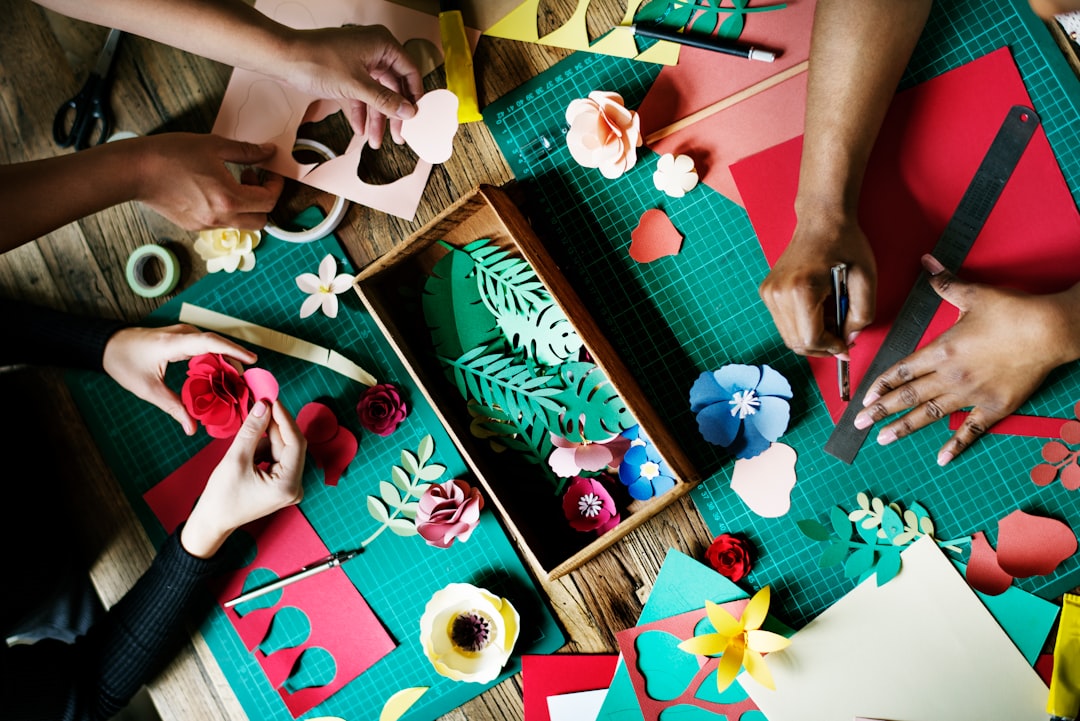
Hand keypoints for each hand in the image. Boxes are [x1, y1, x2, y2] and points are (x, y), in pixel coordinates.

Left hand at [102, 324, 256, 434]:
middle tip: (247, 383)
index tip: (253, 360)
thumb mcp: (148, 389)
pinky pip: (205, 346)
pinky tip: (220, 375)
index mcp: (174, 344)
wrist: (107, 345)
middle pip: (217, 344)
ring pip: (213, 345)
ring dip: (226, 360)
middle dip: (235, 362)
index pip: (211, 343)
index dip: (233, 351)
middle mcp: (182, 333)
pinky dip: (216, 358)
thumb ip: (173, 408)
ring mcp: (183, 333)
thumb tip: (192, 429)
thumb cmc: (124, 363)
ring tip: (237, 382)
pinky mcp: (182, 336)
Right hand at [133, 133, 284, 229]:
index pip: (268, 202)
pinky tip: (213, 189)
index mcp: (229, 200)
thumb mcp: (214, 145)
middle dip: (263, 200)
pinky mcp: (193, 226)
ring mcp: (206, 225)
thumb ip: (246, 151)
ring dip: (246, 206)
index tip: (270, 172)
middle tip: (252, 177)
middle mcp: (220, 218)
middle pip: (261, 221)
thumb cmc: (170, 155)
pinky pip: (222, 224)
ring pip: (242, 224)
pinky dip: (228, 210)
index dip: (275, 186)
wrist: (134, 171)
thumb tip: (268, 151)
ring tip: (230, 181)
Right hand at [181, 400, 305, 557]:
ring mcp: (290, 487)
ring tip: (245, 438)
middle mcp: (295, 487)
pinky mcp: (282, 484)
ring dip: (265, 439)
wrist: (212, 521)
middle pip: (290, 446)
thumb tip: (263, 405)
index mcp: (288, 485)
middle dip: (274, 426)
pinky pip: (277, 458)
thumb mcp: (235, 459)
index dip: (284, 419)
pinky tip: (247, 451)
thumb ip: (252, 430)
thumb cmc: (221, 496)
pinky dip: (263, 449)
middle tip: (261, 404)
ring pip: (282, 450)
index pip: (295, 443)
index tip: (273, 400)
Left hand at [277, 24, 422, 147]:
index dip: (414, 95)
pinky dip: (360, 112)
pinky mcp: (347, 73)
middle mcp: (373, 51)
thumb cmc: (315, 59)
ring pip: (376, 94)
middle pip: (393, 87)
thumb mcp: (357, 85)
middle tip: (397, 135)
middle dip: (392, 114)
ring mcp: (359, 62)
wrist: (283, 59)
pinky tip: (360, 129)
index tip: (415, 116)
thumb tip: (408, 111)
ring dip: (376, 118)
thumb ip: (385, 100)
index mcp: (381, 44)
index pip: (409, 71)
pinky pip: (361, 95)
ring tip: (375, 140)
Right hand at [758, 212, 876, 357]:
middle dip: (821, 346)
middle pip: (795, 343)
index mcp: (801, 290)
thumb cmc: (844, 243)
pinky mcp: (768, 292)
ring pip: (789, 336)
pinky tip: (818, 311)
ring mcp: (769, 293)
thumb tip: (848, 340)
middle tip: (841, 337)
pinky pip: (784, 323)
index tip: (845, 347)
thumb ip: (861, 315)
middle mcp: (778, 293)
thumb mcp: (865, 279)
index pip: (810, 340)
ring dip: (812, 337)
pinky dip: (802, 325)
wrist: (822, 219)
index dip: (831, 349)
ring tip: (831, 319)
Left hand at [854, 255, 1079, 464]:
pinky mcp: (994, 406)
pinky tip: (941, 458)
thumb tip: (927, 261)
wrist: (1050, 331)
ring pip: (929, 414)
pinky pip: (970, 430)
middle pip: (907, 396)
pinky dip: (955, 445)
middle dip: (880, 411)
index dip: (880, 385)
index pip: (901, 371)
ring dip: (904, 428)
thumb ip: (945, 282)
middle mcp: (950, 376)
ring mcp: (971, 394)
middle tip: (859, 424)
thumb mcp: (973, 294)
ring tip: (884, 439)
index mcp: (941, 350)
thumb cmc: (1012, 312)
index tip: (864, 397)